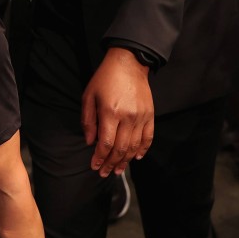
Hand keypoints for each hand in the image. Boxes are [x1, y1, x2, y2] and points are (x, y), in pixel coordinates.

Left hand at [80, 47, 153, 176]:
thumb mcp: (88, 97)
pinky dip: (143, 149)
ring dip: (126, 161)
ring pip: (135, 146)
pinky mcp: (150, 115)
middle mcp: (128, 117)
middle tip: (105, 173)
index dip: (100, 158)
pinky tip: (136, 158)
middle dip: (111, 163)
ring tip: (118, 170)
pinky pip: (148, 137)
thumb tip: (90, 142)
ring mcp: (141, 117)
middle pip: (120, 148)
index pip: (106, 143)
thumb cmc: (104, 79)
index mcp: (110, 113)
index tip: (95, 166)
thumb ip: (88, 121)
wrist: (129, 64)